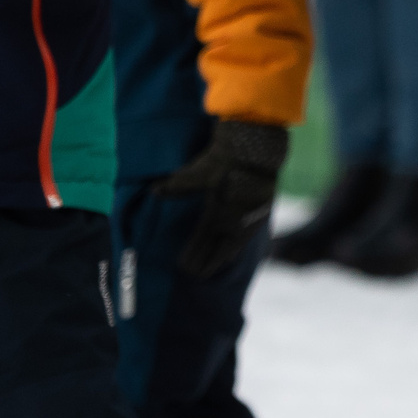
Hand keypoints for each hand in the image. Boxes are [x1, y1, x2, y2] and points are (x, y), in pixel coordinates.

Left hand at [154, 119, 288, 277]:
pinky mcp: (264, 206)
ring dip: (225, 254)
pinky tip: (239, 245)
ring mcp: (252, 214)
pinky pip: (251, 232)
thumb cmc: (225, 156)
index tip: (184, 268)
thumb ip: (177, 185)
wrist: (258, 143)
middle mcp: (235, 219)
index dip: (194, 255)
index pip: (203, 241)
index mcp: (218, 213)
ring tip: (219, 263)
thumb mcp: (197, 170)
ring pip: (237, 242)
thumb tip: (154, 191)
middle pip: (220, 247)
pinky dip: (242, 242)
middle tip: (197, 274)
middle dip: (208, 261)